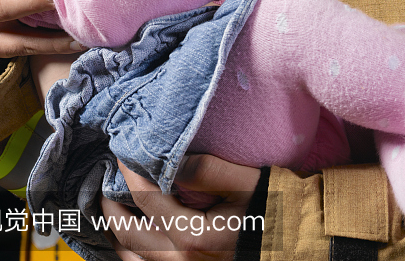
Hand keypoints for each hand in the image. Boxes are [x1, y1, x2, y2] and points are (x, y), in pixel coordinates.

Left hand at [99, 155, 261, 259]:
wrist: (298, 242)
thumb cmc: (272, 207)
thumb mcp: (243, 180)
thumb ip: (204, 169)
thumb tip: (167, 158)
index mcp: (194, 236)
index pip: (146, 200)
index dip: (129, 173)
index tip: (121, 153)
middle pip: (128, 235)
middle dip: (111, 205)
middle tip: (106, 181)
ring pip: (131, 260)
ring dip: (117, 232)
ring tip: (114, 206)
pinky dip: (132, 253)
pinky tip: (133, 235)